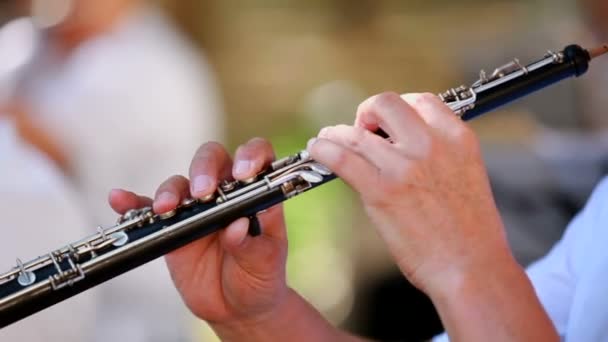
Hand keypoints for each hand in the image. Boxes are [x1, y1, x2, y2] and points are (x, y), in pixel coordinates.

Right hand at [108, 139, 289, 328]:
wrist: (235, 308)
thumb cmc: (259, 278)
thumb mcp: (264, 264)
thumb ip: (252, 245)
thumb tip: (237, 225)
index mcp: (256, 193)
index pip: (257, 157)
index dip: (251, 155)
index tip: (244, 173)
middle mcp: (225, 192)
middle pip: (212, 160)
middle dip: (205, 168)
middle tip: (203, 192)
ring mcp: (196, 208)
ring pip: (179, 183)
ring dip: (170, 191)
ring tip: (166, 209)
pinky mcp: (171, 227)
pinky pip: (147, 209)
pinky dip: (132, 203)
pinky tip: (119, 199)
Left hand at [308, 92, 512, 294]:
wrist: (470, 268)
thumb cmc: (469, 230)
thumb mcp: (465, 174)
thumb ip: (437, 152)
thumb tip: (397, 144)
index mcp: (458, 137)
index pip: (421, 100)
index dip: (398, 109)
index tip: (385, 124)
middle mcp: (431, 145)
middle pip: (385, 104)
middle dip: (366, 114)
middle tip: (361, 132)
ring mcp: (405, 166)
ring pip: (356, 133)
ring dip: (336, 135)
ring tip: (327, 140)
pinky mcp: (382, 191)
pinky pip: (342, 158)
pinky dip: (323, 149)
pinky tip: (317, 149)